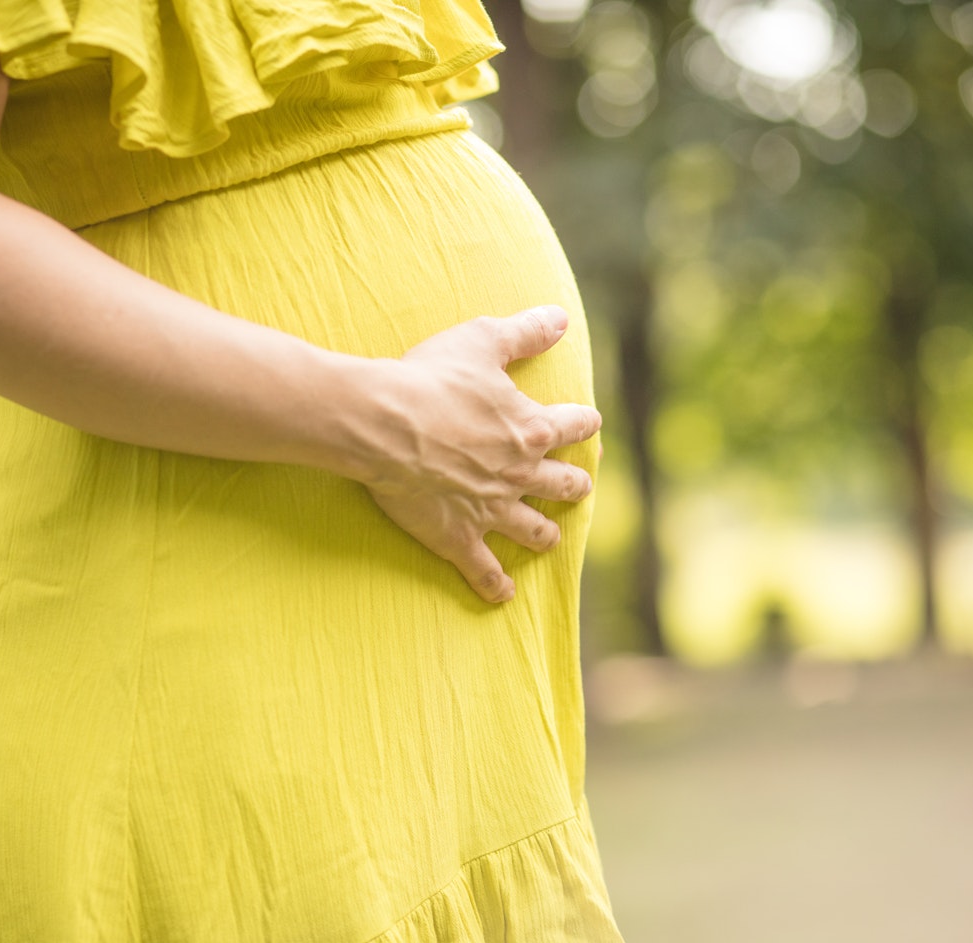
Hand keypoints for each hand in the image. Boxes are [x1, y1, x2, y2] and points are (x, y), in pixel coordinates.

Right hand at [360, 305, 600, 602]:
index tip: (589, 422)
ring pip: (534, 530)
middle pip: (565, 484)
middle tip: (576, 485)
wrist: (383, 424)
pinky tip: (503, 594)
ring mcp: (491, 510)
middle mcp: (520, 474)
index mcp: (530, 428)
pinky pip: (484, 569)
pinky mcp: (459, 537)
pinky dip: (495, 585)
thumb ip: (524, 332)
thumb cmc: (430, 379)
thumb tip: (558, 317)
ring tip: (549, 536)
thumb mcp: (481, 340)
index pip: (575, 425)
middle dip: (574, 484)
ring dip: (545, 533)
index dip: (584, 422)